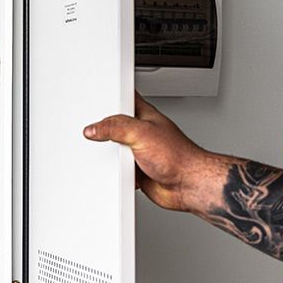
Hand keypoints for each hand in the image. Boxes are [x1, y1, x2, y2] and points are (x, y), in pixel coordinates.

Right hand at [83, 92, 207, 212]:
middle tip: (98, 135)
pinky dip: (116, 173)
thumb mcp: (140, 133)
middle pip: (114, 127)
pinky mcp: (137, 170)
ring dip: (112, 156)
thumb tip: (94, 129)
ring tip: (114, 158)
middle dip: (104, 132)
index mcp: (144, 115)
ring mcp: (139, 151)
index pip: (124, 100)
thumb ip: (115, 127)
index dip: (110, 98)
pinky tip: (119, 173)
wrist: (188, 184)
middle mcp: (141, 133)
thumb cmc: (178, 156)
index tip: (96, 101)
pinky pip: (119, 170)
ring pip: (116, 150)